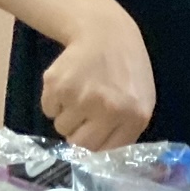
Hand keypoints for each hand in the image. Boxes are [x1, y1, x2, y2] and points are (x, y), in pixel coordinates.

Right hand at [39, 3, 155, 150]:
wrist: (105, 32)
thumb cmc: (127, 69)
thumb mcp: (141, 99)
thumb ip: (126, 128)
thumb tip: (101, 158)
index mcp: (135, 116)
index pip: (107, 152)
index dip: (97, 147)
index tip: (92, 140)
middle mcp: (109, 109)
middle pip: (80, 145)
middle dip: (78, 135)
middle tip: (83, 118)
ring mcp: (81, 97)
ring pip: (61, 127)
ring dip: (66, 115)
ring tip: (80, 93)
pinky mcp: (57, 86)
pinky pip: (48, 109)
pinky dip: (54, 101)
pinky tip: (69, 83)